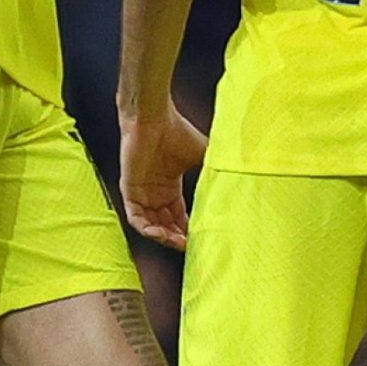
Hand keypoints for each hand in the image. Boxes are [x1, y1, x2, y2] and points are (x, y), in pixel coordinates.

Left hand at [118, 103, 208, 249]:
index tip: (202, 239)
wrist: (155, 119)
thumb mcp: (202, 156)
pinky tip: (161, 234)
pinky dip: (147, 228)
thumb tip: (236, 185)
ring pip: (151, 225)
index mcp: (170, 187)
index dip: (189, 229)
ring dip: (164, 237)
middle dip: (178, 238)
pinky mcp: (129, 191)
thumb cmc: (177, 131)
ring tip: (179, 243)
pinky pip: (136, 217)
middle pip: (166, 225)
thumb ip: (212, 173)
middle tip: (192, 246)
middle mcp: (155, 194)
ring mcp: (141, 194)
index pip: (179, 217)